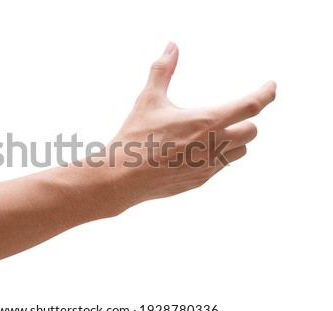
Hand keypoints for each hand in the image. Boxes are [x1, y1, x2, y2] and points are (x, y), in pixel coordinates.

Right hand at [105, 42, 275, 203]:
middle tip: (230, 113)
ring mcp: (208, 167)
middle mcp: (214, 146)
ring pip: (241, 151)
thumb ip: (163, 70)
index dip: (266, 94)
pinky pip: (222, 167)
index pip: (250, 106)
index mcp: (206, 122)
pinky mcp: (200, 181)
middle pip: (252, 131)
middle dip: (246, 119)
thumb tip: (171, 46)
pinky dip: (218, 155)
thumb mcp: (148, 100)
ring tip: (214, 132)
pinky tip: (196, 151)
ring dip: (236, 139)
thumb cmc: (135, 137)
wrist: (122, 178)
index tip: (270, 87)